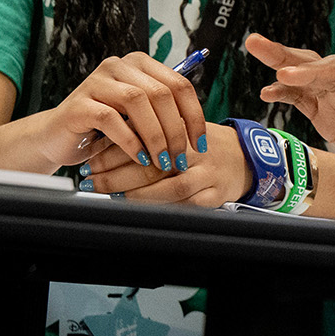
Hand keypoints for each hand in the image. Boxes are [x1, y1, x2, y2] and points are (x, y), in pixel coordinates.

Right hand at [46, 52, 208, 175]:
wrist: (58, 138)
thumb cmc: (102, 131)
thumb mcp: (138, 120)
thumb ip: (162, 116)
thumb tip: (196, 136)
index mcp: (139, 65)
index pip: (179, 84)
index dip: (194, 115)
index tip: (200, 143)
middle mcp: (119, 66)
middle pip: (161, 92)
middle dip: (175, 130)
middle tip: (179, 158)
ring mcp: (97, 81)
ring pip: (137, 101)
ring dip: (155, 135)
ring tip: (161, 161)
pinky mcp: (80, 103)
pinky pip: (111, 118)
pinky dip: (130, 141)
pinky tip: (139, 158)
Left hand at [83, 121, 249, 205]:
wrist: (242, 157)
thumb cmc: (200, 143)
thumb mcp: (177, 128)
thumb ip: (147, 129)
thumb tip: (102, 137)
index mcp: (184, 128)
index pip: (145, 135)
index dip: (114, 150)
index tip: (91, 158)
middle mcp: (196, 151)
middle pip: (153, 164)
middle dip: (116, 175)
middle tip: (92, 180)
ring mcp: (207, 175)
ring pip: (169, 188)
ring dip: (135, 194)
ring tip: (110, 194)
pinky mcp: (214, 196)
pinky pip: (184, 206)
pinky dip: (159, 207)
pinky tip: (137, 207)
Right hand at [246, 34, 334, 178]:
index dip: (315, 72)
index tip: (287, 76)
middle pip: (319, 65)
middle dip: (287, 54)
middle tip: (255, 42)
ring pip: (308, 78)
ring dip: (281, 66)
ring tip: (253, 50)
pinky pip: (307, 102)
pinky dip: (287, 96)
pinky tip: (267, 95)